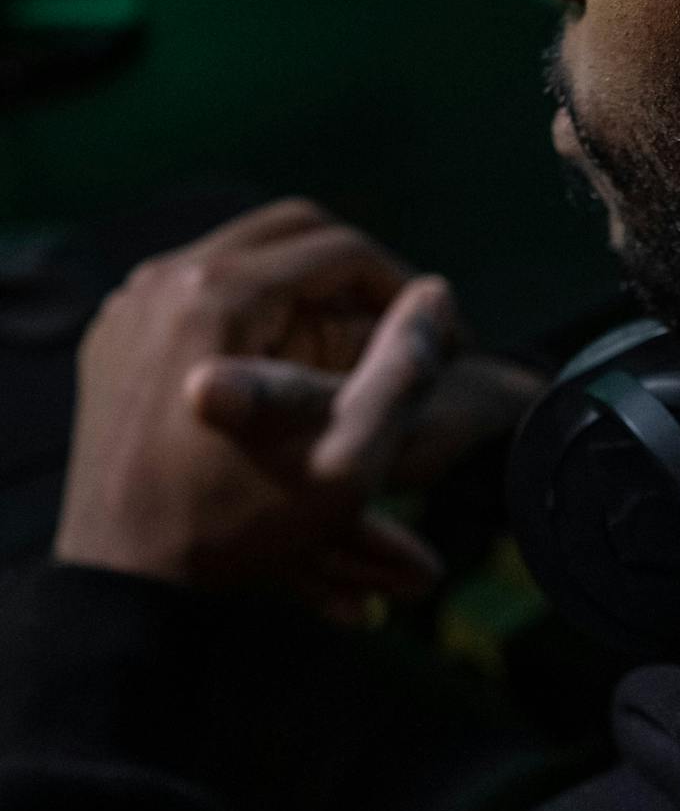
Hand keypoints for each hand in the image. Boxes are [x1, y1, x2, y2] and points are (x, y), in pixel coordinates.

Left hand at [54, 200, 463, 611]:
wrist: (124, 578)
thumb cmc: (239, 527)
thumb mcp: (347, 462)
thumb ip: (404, 372)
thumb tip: (438, 294)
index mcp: (221, 293)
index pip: (339, 249)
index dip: (403, 290)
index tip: (435, 341)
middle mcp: (165, 278)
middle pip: (289, 232)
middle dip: (357, 277)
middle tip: (397, 331)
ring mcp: (129, 302)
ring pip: (242, 255)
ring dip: (304, 290)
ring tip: (345, 351)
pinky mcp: (111, 333)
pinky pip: (194, 292)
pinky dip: (248, 312)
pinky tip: (278, 365)